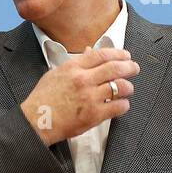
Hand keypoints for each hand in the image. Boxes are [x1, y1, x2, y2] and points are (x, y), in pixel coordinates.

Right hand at [20, 46, 138, 145]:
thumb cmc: (43, 99)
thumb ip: (75, 63)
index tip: (125, 56)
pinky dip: (123, 105)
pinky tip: (121, 104)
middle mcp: (83, 80)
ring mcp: (89, 97)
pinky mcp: (94, 114)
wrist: (37, 120)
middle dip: (130, 67)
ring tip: (127, 89)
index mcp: (73, 68)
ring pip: (120, 87)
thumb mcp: (55, 74)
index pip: (102, 55)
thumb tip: (90, 51)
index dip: (118, 53)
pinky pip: (118, 107)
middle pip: (115, 68)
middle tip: (134, 68)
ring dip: (128, 87)